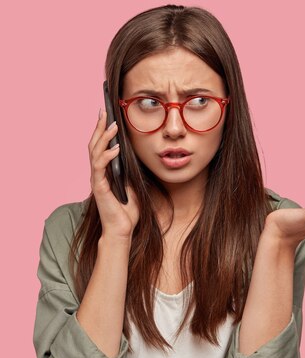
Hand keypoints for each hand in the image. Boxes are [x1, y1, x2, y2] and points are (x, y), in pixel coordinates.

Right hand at [88, 109, 139, 238]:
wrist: (122, 230)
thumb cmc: (128, 210)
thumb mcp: (134, 184)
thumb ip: (133, 170)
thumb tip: (140, 155)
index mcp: (106, 171)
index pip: (101, 145)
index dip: (103, 130)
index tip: (108, 114)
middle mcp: (98, 173)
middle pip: (94, 144)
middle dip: (100, 127)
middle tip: (104, 111)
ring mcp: (97, 180)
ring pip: (95, 153)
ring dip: (104, 138)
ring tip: (113, 125)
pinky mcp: (99, 188)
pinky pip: (100, 168)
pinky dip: (107, 157)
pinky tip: (115, 149)